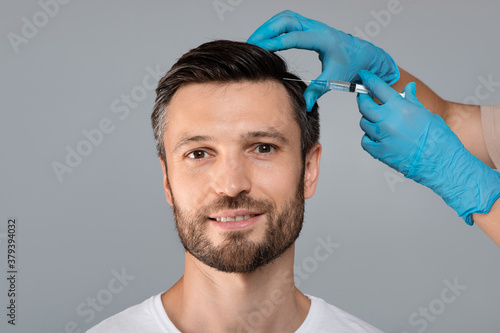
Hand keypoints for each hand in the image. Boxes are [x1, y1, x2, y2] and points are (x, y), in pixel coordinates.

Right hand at [247, 10, 398, 110]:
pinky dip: (277, 27)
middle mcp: (317, 28)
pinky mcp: (311, 28)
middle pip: (286, 19)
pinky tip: (269, 38)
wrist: (367, 56)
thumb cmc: (354, 65)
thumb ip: (318, 90)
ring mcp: (314, 26)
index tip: (260, 48)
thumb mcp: (335, 80)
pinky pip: (290, 22)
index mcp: (323, 39)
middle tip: (253, 42)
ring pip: (286, 17)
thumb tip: (305, 104)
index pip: (293, 36)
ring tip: (257, 40)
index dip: (275, 42)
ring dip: (270, 26)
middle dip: (267, 29)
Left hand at [356, 70, 499, 224]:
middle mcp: (387, 120)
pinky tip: (377, 137)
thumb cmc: (438, 138)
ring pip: (364, 123)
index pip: (377, 87)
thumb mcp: (426, 113)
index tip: (364, 76)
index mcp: (399, 107)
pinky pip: (365, 141)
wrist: (441, 162)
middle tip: (364, 97)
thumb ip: (411, 100)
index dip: (368, 80)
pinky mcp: (379, 152)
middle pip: (364, 105)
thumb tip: (408, 89)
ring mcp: (381, 137)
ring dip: (368, 120)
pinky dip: (369, 138)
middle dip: (363, 99)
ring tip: (378, 121)